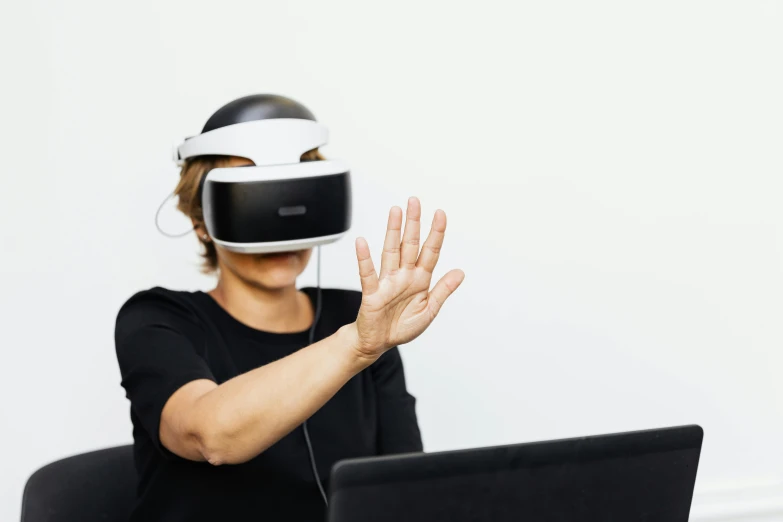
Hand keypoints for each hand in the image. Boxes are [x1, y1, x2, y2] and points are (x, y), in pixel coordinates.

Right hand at [352, 197, 464, 359]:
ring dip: (393, 231)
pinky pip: (368, 274)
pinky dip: (365, 259)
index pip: (430, 251)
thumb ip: (443, 291)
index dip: (436, 233)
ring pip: (391, 251)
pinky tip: (362, 243)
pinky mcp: (372, 293)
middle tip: (414, 202)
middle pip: (410, 244)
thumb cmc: (401, 327)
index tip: (440, 214)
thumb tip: (460, 273)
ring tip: (395, 212)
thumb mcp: (429, 310)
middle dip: (413, 223)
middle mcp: (404, 276)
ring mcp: (387, 282)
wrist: (378, 342)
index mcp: (420, 280)